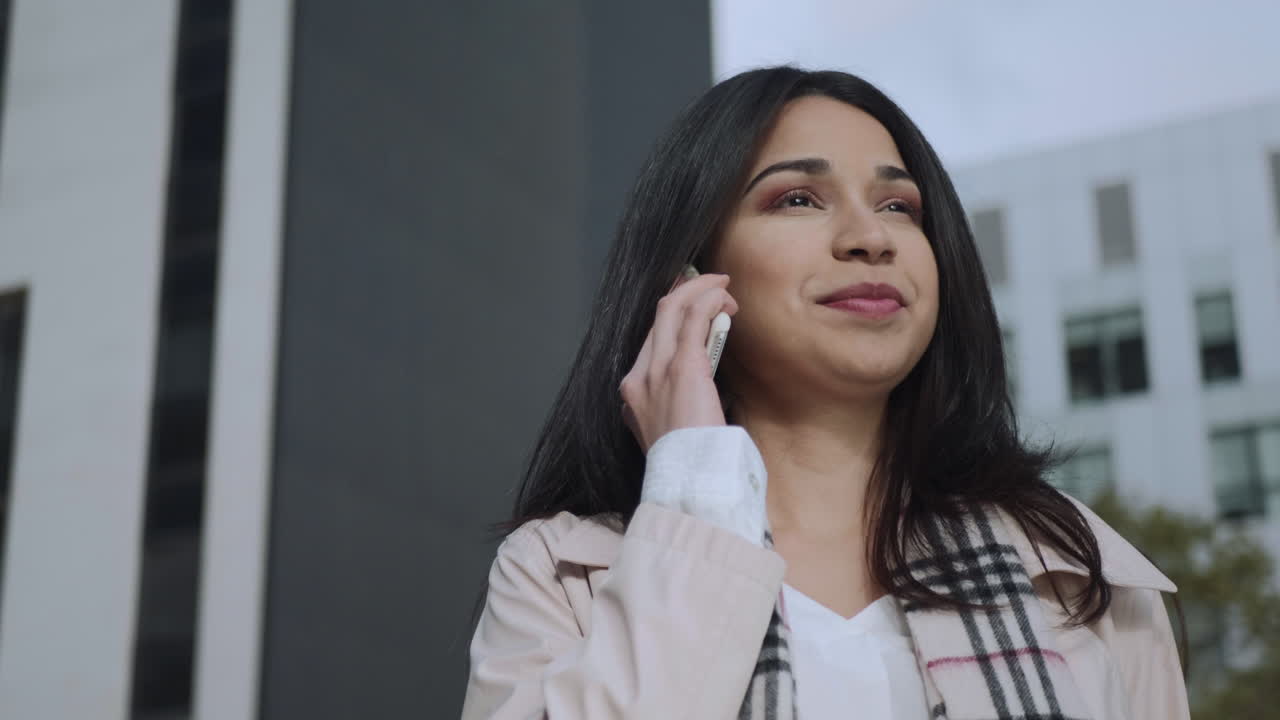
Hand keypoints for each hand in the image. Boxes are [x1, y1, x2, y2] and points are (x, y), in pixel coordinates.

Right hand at [619, 271, 738, 453]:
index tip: (694, 307)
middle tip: (712, 289)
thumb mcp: (673, 433)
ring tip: (722, 288)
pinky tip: (724, 297)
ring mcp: (656, 372)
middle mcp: (637, 379)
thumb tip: (702, 388)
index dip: (674, 317)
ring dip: (699, 291)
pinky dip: (708, 300)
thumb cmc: (691, 465)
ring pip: (671, 309)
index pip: (651, 341)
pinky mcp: (682, 368)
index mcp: (633, 395)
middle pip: (658, 318)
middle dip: (686, 294)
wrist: (690, 483)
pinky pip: (693, 318)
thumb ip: (678, 407)